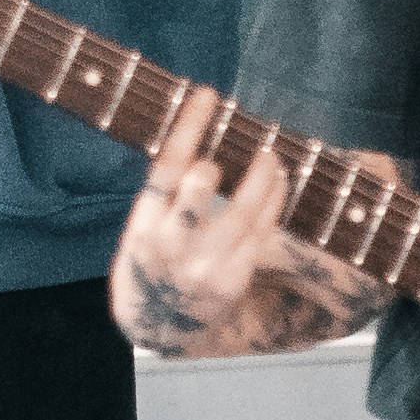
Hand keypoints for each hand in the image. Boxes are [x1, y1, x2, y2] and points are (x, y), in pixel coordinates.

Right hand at [112, 88, 388, 361]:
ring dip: (261, 178)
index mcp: (143, 225)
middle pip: (197, 191)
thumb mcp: (141, 228)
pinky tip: (279, 182)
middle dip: (219, 161)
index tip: (207, 94)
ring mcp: (204, 265)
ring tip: (271, 155)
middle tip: (241, 141)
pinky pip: (260, 235)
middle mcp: (172, 244)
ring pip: (241, 213)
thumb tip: (195, 133)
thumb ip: (164, 193)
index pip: (165, 167)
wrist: (160, 326)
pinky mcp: (232, 280)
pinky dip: (272, 203)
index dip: (187, 126)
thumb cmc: (153, 262)